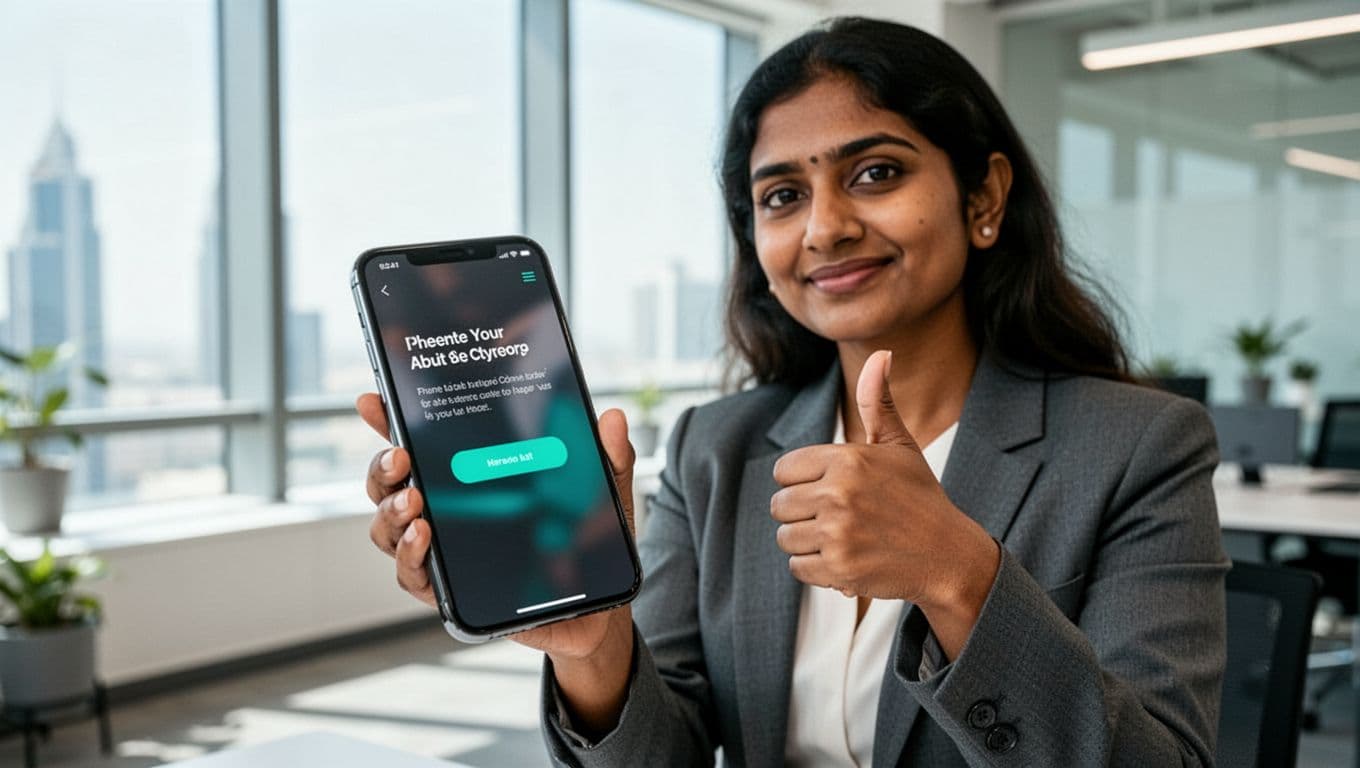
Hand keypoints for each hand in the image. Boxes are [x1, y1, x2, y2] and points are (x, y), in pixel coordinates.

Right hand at [356, 393, 634, 661]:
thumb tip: (613, 418)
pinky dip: (411, 558)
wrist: (599, 610)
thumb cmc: (591, 545)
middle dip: (382, 470)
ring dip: (391, 514)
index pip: (422, 447)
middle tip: (400, 458)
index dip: (389, 423)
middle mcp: (447, 515)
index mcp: (472, 481)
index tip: (373, 401)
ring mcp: (445, 556)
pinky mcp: (452, 595)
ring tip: (414, 503)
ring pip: (388, 532)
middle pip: (388, 488)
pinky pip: (414, 579)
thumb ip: (609, 456)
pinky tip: (424, 538)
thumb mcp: (605, 495)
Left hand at [770, 351, 998, 617]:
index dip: (802, 482)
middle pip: (779, 505)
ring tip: (843, 538)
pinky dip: (817, 569)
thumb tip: (882, 353)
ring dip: (808, 542)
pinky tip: (846, 559)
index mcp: (848, 459)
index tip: (829, 490)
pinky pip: (798, 568)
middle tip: (838, 518)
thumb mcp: (899, 447)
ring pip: (785, 538)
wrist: (949, 555)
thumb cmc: (919, 497)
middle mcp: (839, 493)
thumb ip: (878, 402)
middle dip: (803, 514)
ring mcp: (838, 532)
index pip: (783, 470)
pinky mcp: (839, 568)